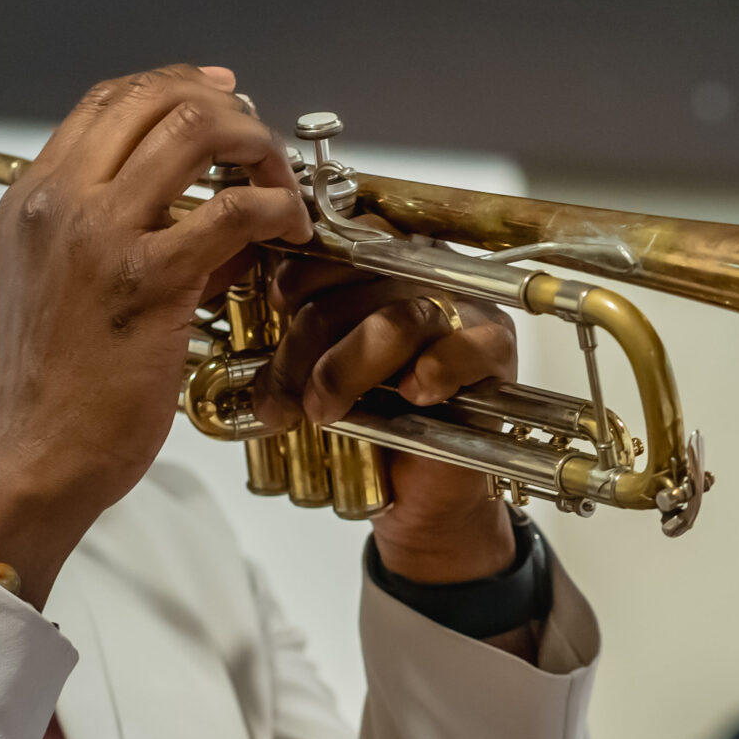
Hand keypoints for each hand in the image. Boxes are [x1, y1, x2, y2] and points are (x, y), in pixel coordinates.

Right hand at [0, 66, 309, 603]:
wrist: (35, 454)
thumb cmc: (54, 384)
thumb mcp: (58, 280)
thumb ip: (109, 228)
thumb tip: (194, 201)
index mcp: (33, 196)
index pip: (110, 98)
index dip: (179, 84)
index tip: (226, 98)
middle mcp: (59, 202)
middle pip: (157, 99)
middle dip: (229, 110)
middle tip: (262, 147)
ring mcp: (100, 235)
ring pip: (195, 131)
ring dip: (257, 147)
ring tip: (280, 186)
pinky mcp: (147, 280)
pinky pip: (232, 210)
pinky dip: (276, 206)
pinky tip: (290, 229)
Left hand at [254, 228, 519, 583]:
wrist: (417, 497)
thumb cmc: (368, 431)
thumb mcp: (317, 376)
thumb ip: (298, 341)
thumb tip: (243, 328)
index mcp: (382, 272)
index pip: (347, 241)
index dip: (305, 269)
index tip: (278, 306)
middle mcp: (424, 282)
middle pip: (364, 279)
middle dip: (307, 338)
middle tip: (279, 396)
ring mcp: (464, 313)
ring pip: (400, 317)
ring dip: (348, 366)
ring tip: (321, 411)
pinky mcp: (495, 352)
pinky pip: (466, 347)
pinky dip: (435, 369)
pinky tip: (412, 395)